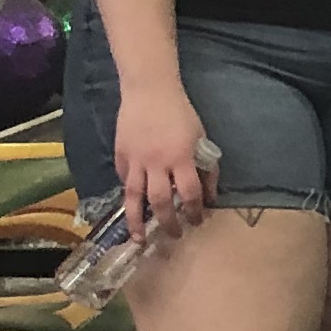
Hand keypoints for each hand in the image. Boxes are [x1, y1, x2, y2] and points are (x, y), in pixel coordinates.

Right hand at [110, 83, 213, 235]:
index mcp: (181, 157)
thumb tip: (210, 195)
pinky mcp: (120, 155)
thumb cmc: (181, 114)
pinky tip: (131, 206)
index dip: (194, 211)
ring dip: (136, 221)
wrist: (149, 91)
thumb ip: (206, 167)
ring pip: (134, 197)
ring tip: (139, 239)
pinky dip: (128, 194)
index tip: (197, 222)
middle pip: (161, 201)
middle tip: (173, 235)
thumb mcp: (201, 138)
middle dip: (168, 222)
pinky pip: (123, 180)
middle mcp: (157, 163)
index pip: (190, 193)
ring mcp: (135, 160)